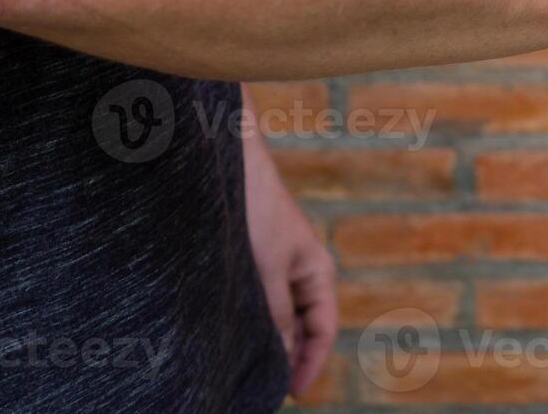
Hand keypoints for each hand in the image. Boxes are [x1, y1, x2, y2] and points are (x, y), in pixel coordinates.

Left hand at [244, 117, 338, 398]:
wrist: (227, 158)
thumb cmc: (254, 207)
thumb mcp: (266, 268)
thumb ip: (276, 313)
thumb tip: (282, 357)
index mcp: (317, 270)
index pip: (324, 328)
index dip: (310, 363)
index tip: (290, 394)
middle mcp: (298, 269)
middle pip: (300, 325)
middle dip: (285, 356)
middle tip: (259, 387)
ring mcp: (273, 263)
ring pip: (274, 313)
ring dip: (262, 338)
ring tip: (239, 366)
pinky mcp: (247, 256)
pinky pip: (253, 298)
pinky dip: (245, 319)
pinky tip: (223, 331)